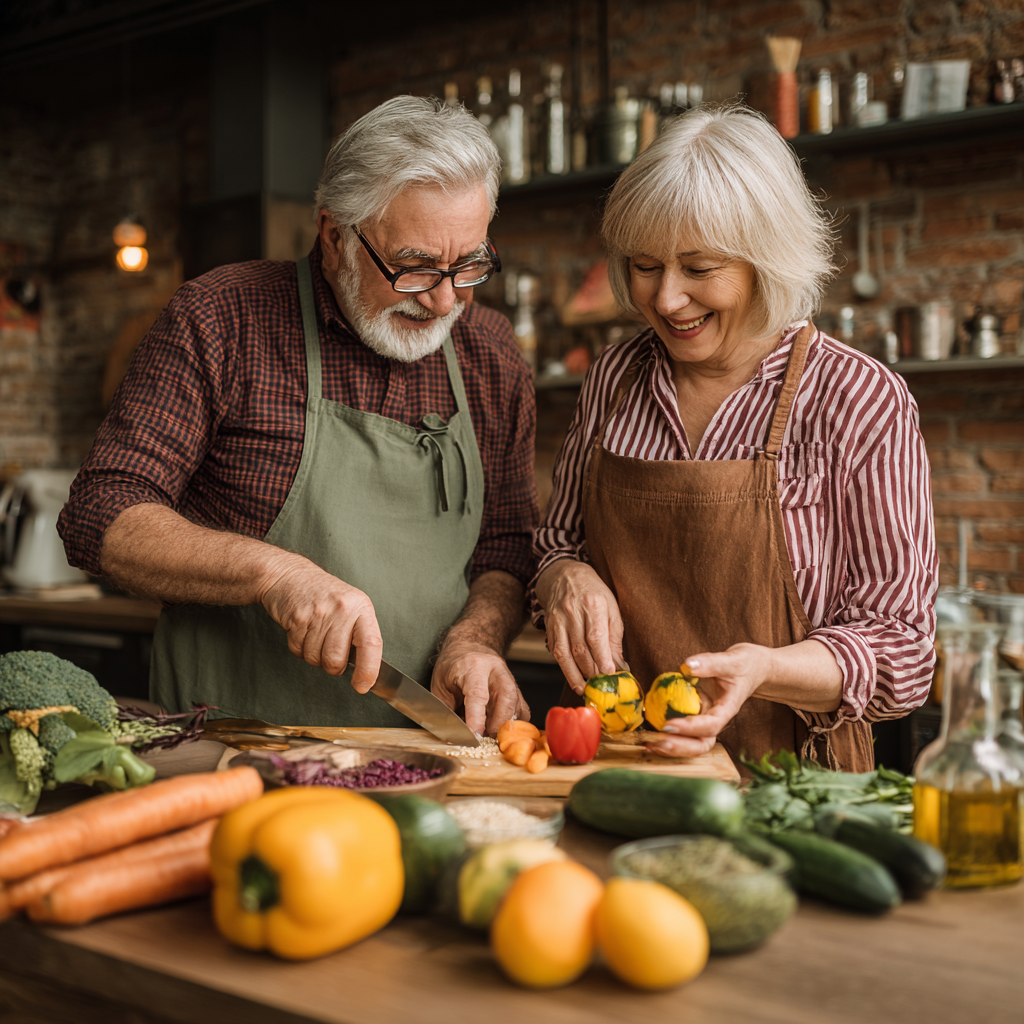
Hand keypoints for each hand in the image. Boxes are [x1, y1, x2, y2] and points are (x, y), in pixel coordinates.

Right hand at [257, 552, 382, 692]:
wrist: (289, 576)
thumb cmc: (324, 595)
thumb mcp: (350, 607)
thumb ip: (359, 634)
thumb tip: (365, 671)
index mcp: (361, 607)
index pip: (371, 644)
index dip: (368, 670)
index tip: (363, 685)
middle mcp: (342, 609)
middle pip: (336, 659)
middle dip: (332, 665)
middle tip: (329, 649)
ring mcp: (319, 613)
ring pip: (316, 659)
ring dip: (314, 656)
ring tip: (314, 634)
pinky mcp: (297, 618)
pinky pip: (298, 651)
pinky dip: (299, 648)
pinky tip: (302, 631)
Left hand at [431, 641, 529, 735]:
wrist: (469, 647)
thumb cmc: (452, 666)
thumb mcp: (439, 686)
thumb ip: (446, 710)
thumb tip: (454, 735)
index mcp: (473, 666)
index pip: (478, 694)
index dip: (477, 718)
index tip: (474, 737)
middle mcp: (496, 670)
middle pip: (506, 699)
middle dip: (497, 725)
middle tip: (485, 740)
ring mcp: (510, 679)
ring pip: (517, 706)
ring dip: (505, 727)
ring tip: (490, 737)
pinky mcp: (517, 689)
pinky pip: (522, 710)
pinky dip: (512, 724)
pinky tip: (499, 729)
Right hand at [535, 559, 623, 694]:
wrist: (564, 576)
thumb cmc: (593, 592)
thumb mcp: (611, 607)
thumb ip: (614, 637)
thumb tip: (619, 664)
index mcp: (592, 604)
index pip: (596, 637)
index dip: (602, 658)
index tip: (609, 673)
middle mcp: (572, 612)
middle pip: (580, 648)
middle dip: (591, 670)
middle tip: (601, 685)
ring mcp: (557, 620)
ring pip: (564, 653)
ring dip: (575, 674)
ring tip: (584, 688)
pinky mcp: (549, 627)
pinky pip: (555, 651)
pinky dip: (564, 667)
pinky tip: (573, 677)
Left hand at [646, 644, 773, 758]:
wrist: (753, 668)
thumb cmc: (745, 664)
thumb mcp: (732, 660)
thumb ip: (711, 663)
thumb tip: (687, 665)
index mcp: (727, 709)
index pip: (711, 725)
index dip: (690, 728)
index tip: (669, 725)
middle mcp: (716, 719)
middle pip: (702, 744)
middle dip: (680, 747)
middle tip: (657, 743)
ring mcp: (705, 719)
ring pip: (692, 743)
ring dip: (672, 747)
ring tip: (649, 744)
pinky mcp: (696, 715)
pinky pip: (683, 730)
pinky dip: (667, 735)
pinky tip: (649, 734)